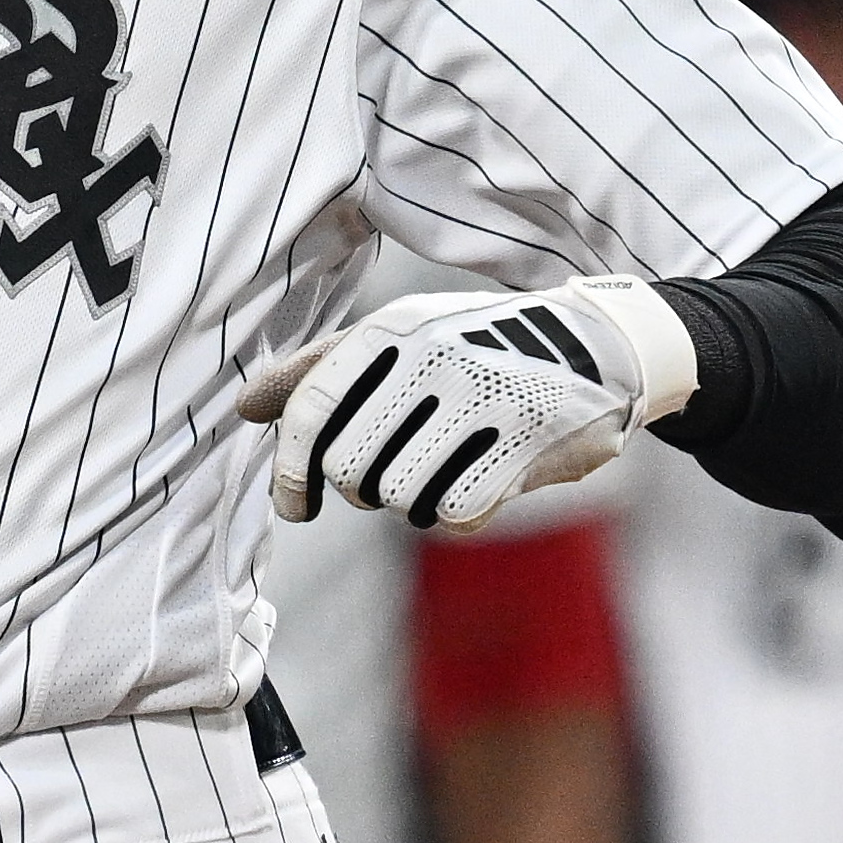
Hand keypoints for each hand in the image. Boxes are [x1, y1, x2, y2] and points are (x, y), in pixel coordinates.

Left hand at [240, 279, 695, 532]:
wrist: (598, 345)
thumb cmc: (473, 346)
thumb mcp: (395, 339)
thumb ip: (318, 371)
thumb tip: (244, 408)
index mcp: (391, 330)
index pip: (312, 410)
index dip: (290, 469)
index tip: (293, 508)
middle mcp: (435, 357)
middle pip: (350, 465)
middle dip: (357, 488)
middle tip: (381, 479)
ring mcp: (486, 398)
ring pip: (400, 494)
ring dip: (408, 499)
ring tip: (434, 469)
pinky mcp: (529, 441)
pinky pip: (456, 512)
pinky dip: (456, 510)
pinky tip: (474, 482)